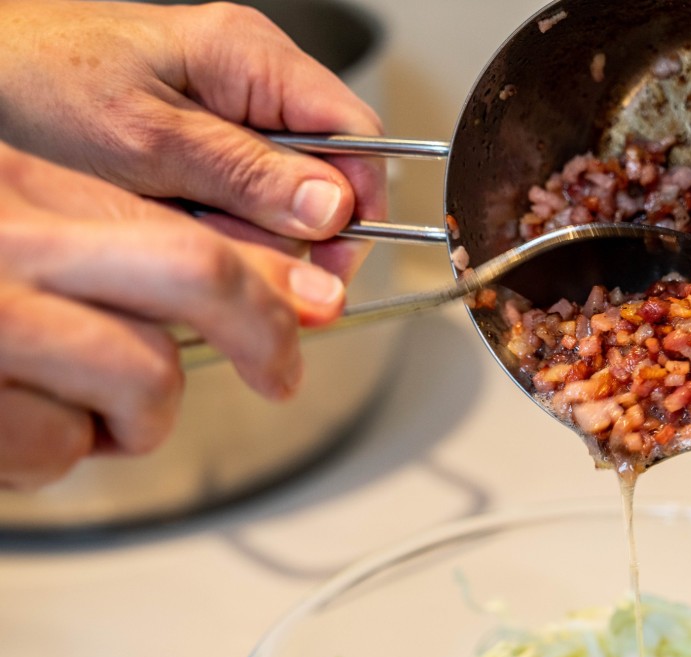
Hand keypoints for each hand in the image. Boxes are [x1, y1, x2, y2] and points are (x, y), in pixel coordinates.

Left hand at [0, 0, 385, 280]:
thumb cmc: (32, 82)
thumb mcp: (144, 142)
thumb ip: (246, 176)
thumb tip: (333, 208)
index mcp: (251, 58)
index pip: (356, 136)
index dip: (358, 206)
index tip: (332, 264)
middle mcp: (250, 84)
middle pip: (323, 178)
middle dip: (288, 232)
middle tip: (237, 258)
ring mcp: (227, 116)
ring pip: (281, 201)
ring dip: (244, 235)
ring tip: (183, 229)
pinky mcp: (201, 147)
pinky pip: (239, 202)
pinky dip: (214, 229)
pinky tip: (176, 226)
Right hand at [0, 142, 345, 490]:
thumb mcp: (7, 232)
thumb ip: (101, 246)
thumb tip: (248, 277)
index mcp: (20, 187)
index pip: (180, 223)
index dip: (269, 273)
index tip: (316, 301)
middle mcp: (9, 238)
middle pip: (197, 270)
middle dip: (262, 327)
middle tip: (281, 374)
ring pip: (147, 372)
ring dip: (136, 419)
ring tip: (84, 416)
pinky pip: (61, 443)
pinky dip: (51, 455)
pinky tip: (10, 435)